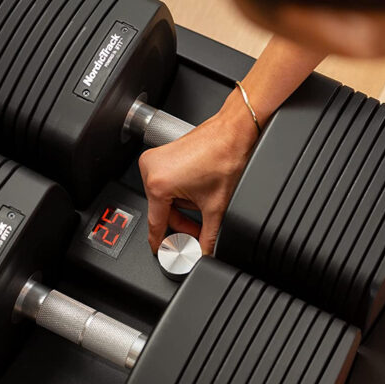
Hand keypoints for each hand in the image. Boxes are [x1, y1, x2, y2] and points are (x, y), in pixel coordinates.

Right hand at [139, 104, 257, 254]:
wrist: (233, 131)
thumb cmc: (224, 156)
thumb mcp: (216, 206)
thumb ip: (208, 236)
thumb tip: (204, 251)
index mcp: (158, 184)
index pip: (156, 223)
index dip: (161, 242)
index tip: (162, 251)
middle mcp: (151, 169)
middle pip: (161, 210)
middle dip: (181, 221)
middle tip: (197, 232)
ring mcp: (155, 159)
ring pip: (164, 197)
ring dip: (182, 205)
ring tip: (203, 202)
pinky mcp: (162, 154)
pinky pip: (166, 182)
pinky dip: (180, 191)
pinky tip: (197, 190)